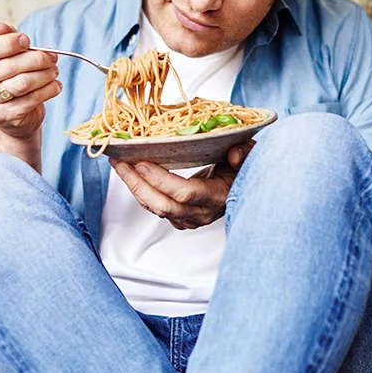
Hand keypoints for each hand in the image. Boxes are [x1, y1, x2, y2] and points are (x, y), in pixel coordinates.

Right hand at [0, 22, 61, 140]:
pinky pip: (32, 99)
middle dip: (36, 59)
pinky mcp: (4, 116)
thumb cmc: (7, 74)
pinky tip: (54, 84)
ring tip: (53, 70)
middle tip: (51, 57)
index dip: (6, 43)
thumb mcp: (4, 50)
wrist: (10, 111)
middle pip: (8, 66)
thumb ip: (3, 36)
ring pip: (22, 83)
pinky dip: (49, 89)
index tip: (26, 40)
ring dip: (45, 74)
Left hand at [110, 141, 254, 229]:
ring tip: (120, 165)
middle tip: (121, 163)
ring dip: (135, 187)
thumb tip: (233, 153)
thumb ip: (246, 153)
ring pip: (155, 209)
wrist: (245, 190)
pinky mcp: (181, 219)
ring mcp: (190, 219)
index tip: (142, 163)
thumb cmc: (246, 171)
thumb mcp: (251, 156)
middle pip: (163, 205)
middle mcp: (202, 213)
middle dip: (137, 184)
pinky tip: (132, 175)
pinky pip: (156, 208)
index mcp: (218, 197)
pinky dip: (141, 192)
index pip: (185, 194)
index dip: (161, 180)